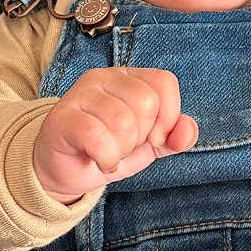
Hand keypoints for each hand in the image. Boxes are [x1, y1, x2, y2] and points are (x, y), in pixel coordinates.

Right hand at [33, 67, 197, 203]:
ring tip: (108, 152)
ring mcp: (80, 95)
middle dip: (140, 137)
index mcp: (128, 78)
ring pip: (123, 121)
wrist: (64, 172)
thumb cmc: (105, 151)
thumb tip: (188, 131)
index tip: (154, 139)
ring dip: (121, 150)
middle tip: (121, 145)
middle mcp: (103, 78)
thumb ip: (174, 137)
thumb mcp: (148, 146)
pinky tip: (100, 161)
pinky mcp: (62, 118)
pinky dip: (106, 157)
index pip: (164, 83)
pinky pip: (97, 136)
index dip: (168, 117)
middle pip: (146, 102)